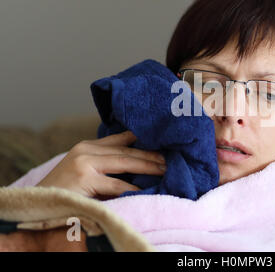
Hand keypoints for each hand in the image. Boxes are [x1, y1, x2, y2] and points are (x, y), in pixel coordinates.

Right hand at [36, 131, 165, 198]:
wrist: (37, 204)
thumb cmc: (64, 190)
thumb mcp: (84, 171)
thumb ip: (105, 164)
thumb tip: (136, 162)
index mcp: (87, 146)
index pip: (120, 138)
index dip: (141, 138)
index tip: (161, 139)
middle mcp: (86, 150)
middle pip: (126, 150)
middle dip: (150, 154)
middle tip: (169, 158)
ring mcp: (85, 163)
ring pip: (125, 163)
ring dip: (148, 167)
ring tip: (165, 170)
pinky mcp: (85, 179)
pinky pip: (117, 185)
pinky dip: (133, 188)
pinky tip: (147, 190)